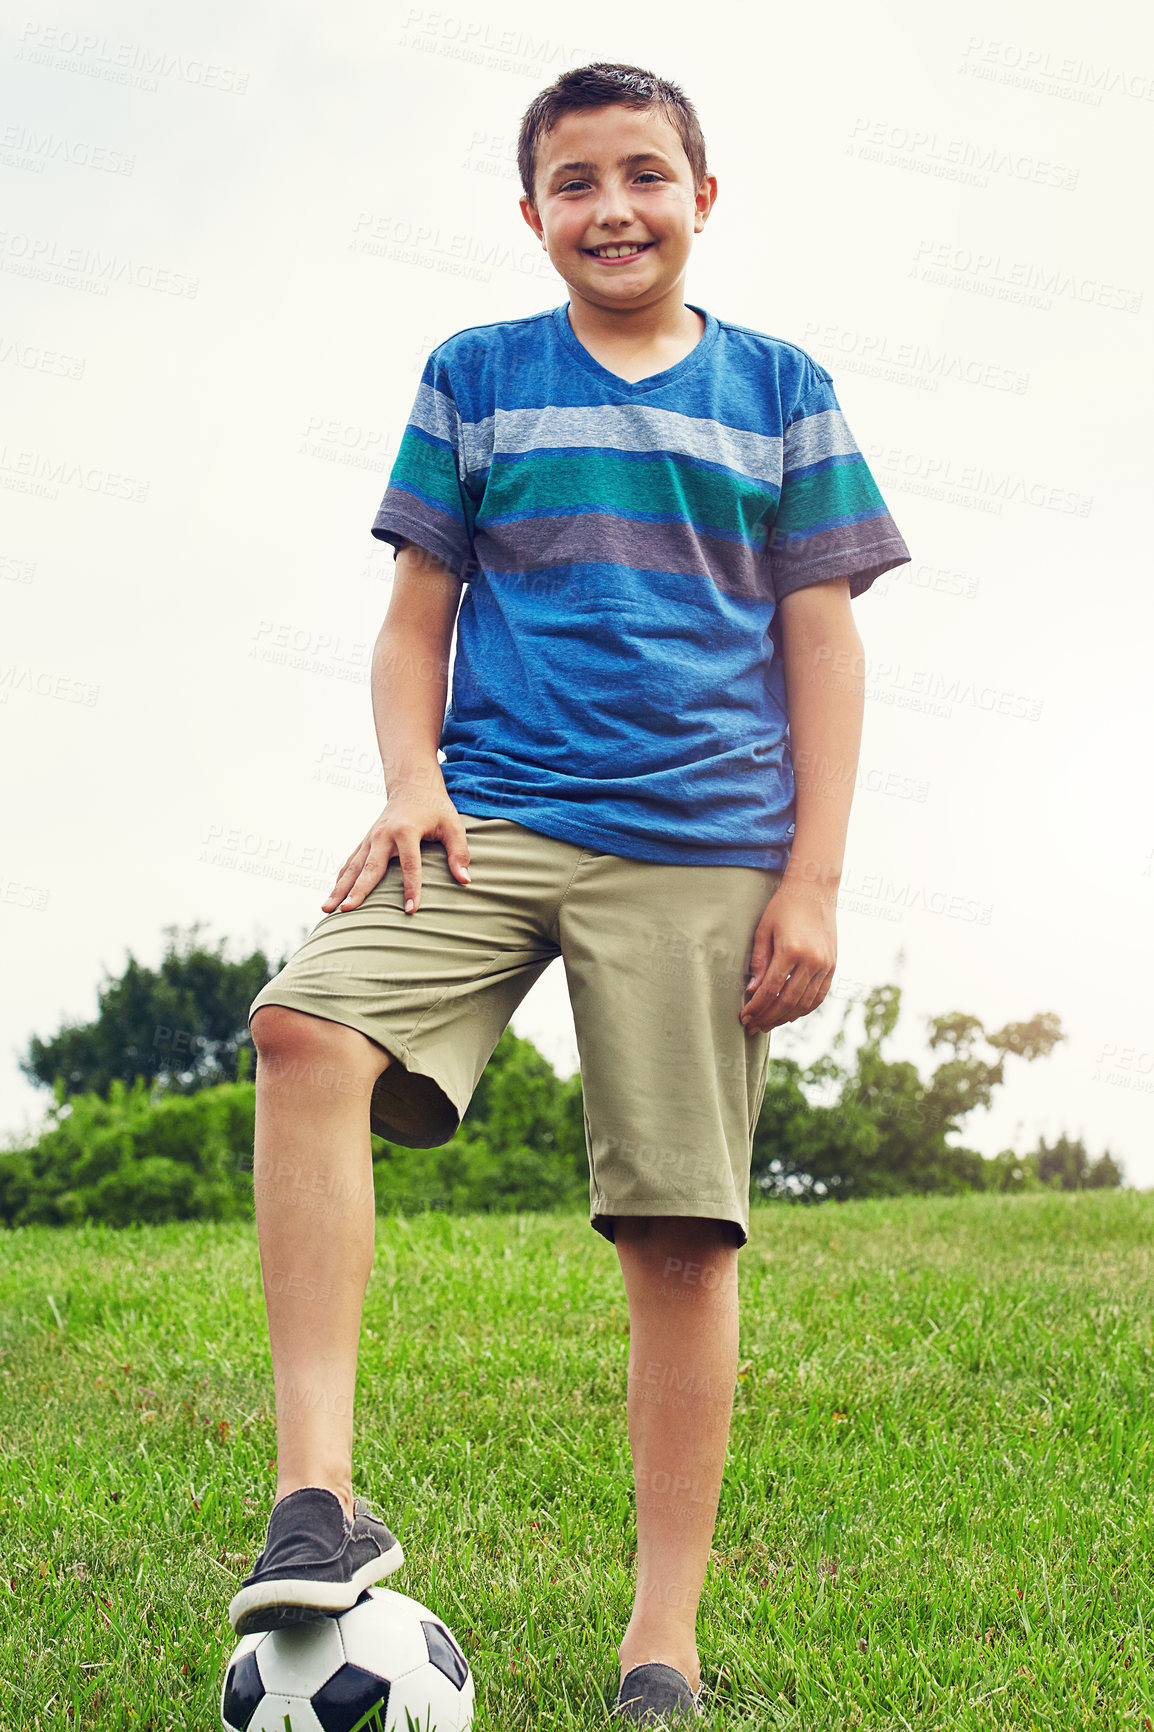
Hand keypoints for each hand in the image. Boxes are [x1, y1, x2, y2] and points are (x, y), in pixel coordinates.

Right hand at [321, 787, 471, 914]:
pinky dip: (340, 880)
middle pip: (370, 868)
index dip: (412, 888)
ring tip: (327, 909)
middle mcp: (383, 835)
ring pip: (352, 867)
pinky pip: (349, 863)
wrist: (411, 785)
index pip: (410, 865)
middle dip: (358, 891)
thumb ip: (460, 852)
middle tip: (347, 910)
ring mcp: (370, 838)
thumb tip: (465, 880)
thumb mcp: (453, 825)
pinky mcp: (365, 842)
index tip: (411, 910)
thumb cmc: (435, 808)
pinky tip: (332, 896)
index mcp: (406, 831)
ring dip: (339, 888)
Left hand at [739, 879, 836, 1033]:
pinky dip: (804, 1009)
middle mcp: (812, 961)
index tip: (744, 1016)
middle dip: (768, 1017)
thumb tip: (753, 992)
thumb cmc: (783, 907)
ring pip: (805, 1003)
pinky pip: (819, 996)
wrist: (815, 890)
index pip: (771, 989)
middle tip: (753, 1027)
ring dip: (785, 1017)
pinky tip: (789, 1014)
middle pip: (788, 1001)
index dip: (757, 1007)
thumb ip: (759, 962)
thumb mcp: (764, 930)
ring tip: (768, 1024)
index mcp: (791, 950)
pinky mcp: (832, 966)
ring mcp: (825, 965)